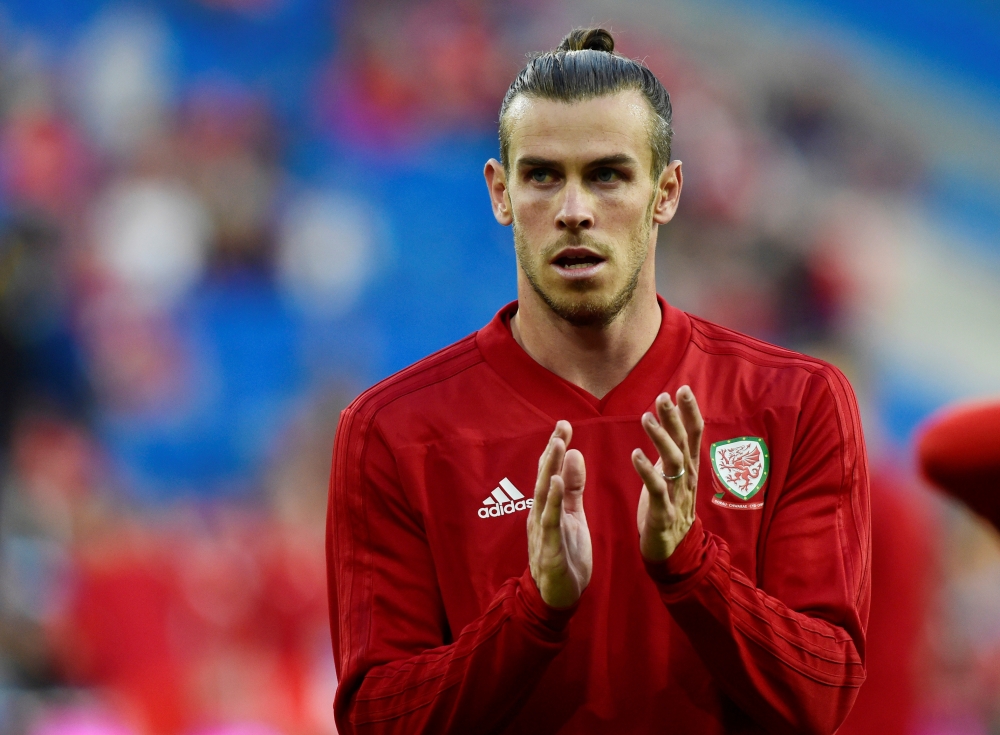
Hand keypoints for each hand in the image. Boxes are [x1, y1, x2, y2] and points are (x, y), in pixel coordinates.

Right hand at [527, 420, 592, 608]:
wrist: (558, 597)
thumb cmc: (565, 555)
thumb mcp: (574, 516)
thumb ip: (574, 488)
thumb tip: (575, 454)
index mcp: (548, 506)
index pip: (551, 472)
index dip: (556, 448)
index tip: (564, 425)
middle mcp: (540, 514)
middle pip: (545, 477)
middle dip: (552, 451)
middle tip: (561, 426)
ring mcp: (542, 530)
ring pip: (544, 494)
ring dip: (551, 469)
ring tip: (558, 445)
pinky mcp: (548, 547)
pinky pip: (549, 520)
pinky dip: (552, 500)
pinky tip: (557, 483)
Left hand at [631, 386, 703, 561]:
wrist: (673, 552)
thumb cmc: (669, 509)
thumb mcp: (672, 476)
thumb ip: (672, 451)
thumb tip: (669, 422)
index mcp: (689, 468)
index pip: (694, 434)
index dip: (690, 412)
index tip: (683, 389)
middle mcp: (687, 478)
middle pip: (684, 442)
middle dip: (674, 418)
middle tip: (663, 396)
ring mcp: (677, 495)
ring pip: (672, 461)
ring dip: (660, 438)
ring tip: (646, 418)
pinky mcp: (664, 512)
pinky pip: (657, 489)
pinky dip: (647, 470)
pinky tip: (635, 454)